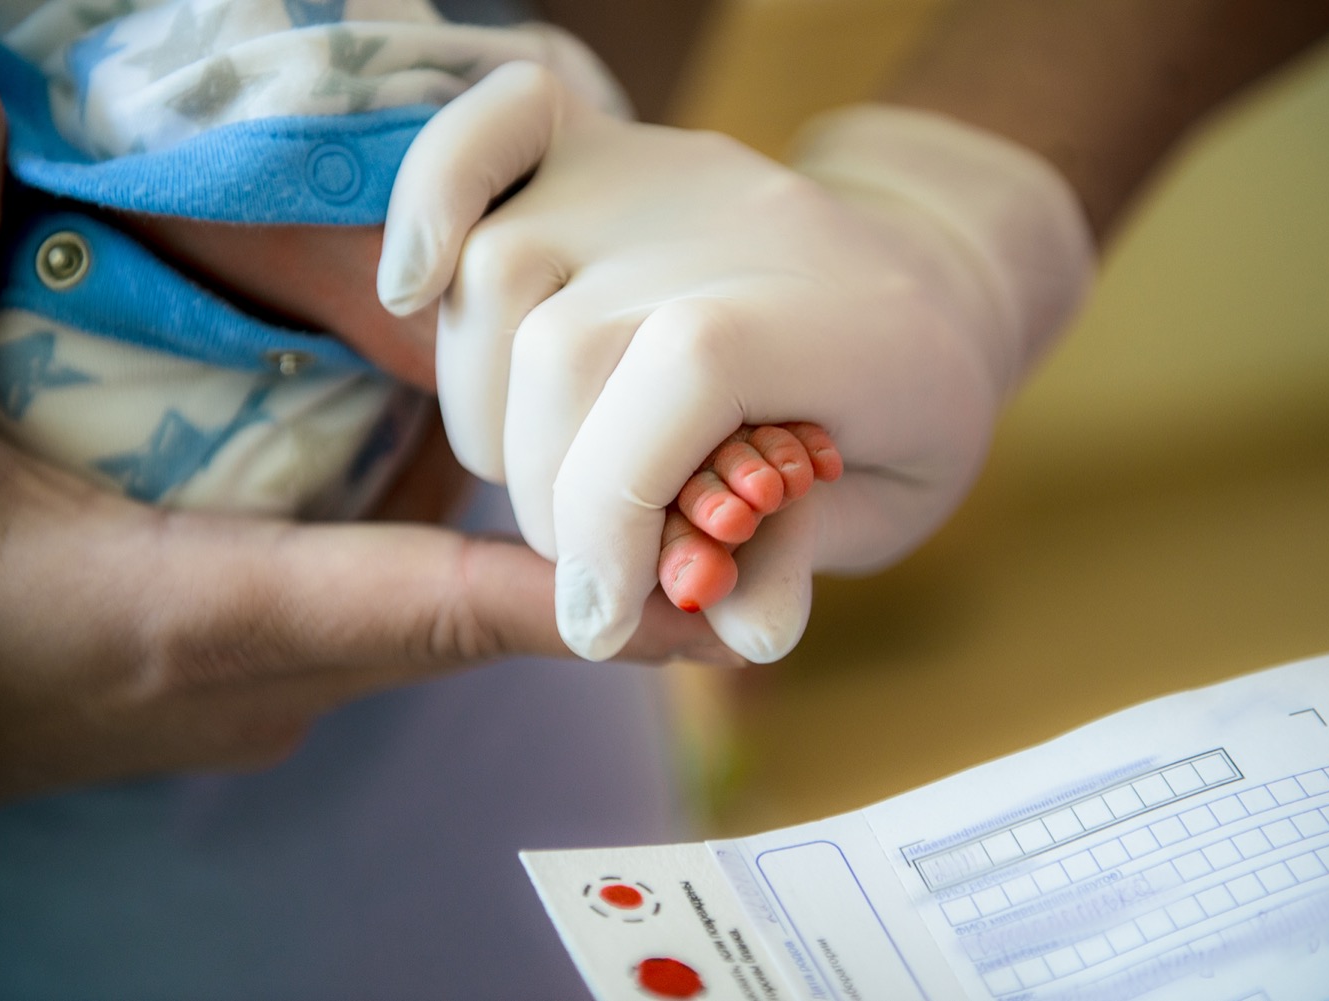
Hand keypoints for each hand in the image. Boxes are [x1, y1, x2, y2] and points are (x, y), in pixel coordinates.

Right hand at [0, 42, 732, 820]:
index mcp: (204, 616)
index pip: (433, 602)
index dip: (582, 594)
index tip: (716, 600)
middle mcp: (274, 675)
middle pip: (472, 610)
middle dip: (581, 552)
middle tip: (698, 486)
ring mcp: (271, 693)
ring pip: (435, 615)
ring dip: (516, 544)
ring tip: (607, 463)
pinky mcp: (252, 685)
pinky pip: (384, 615)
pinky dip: (432, 549)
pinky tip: (452, 465)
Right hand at [375, 62, 1092, 662]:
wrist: (915, 282)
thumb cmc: (901, 410)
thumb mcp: (891, 504)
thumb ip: (806, 556)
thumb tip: (745, 633)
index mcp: (837, 313)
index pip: (691, 369)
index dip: (618, 508)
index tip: (600, 618)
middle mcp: (736, 220)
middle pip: (569, 346)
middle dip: (556, 502)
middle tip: (594, 571)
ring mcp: (657, 171)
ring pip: (501, 277)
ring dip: (494, 417)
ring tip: (552, 484)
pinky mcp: (597, 145)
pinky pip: (482, 137)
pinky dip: (429, 206)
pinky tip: (412, 289)